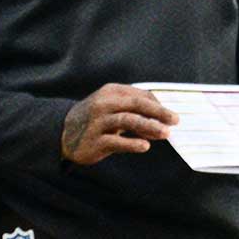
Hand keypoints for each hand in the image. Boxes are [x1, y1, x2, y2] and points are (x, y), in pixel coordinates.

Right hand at [61, 84, 177, 164]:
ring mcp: (98, 122)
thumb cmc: (96, 119)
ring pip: (127, 121)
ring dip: (149, 126)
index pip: (140, 95)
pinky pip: (116, 141)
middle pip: (136, 104)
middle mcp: (103, 104)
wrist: (63, 132)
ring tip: (165, 133)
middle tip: (175, 120)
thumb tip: (162, 118)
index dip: (158, 104)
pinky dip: (132, 143)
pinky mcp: (95, 141)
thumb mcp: (111, 106)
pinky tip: (145, 146)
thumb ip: (134, 108)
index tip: (172, 115)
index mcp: (110, 92)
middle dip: (158, 112)